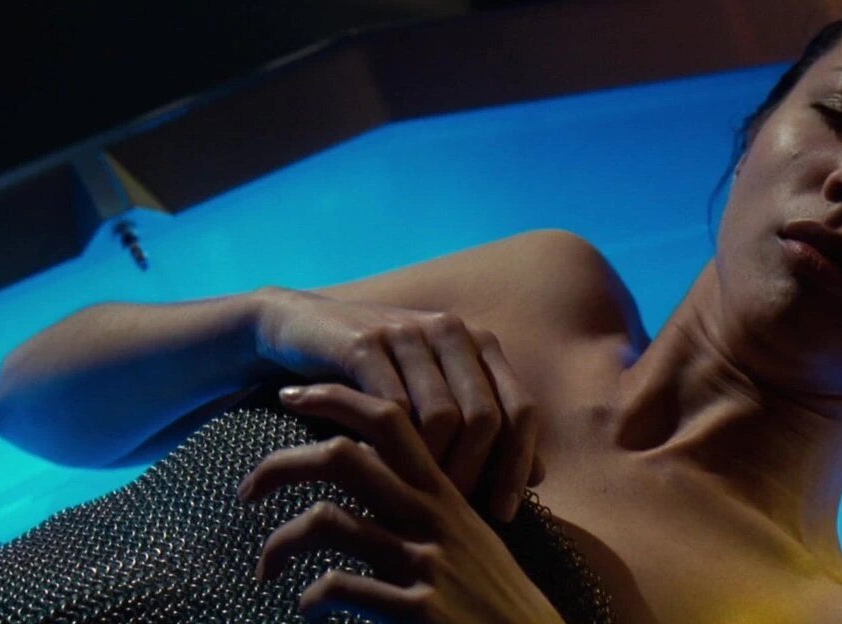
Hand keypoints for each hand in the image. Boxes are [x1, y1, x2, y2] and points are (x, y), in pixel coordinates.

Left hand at [238, 384, 565, 623]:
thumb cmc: (492, 595)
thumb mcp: (467, 537)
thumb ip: (427, 502)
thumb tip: (372, 469)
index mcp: (444, 492)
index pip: (389, 420)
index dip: (336, 398)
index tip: (292, 395)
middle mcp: (433, 517)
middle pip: (344, 458)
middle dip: (282, 465)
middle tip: (246, 489)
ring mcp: (424, 562)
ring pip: (327, 522)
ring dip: (281, 543)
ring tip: (267, 568)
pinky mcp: (416, 610)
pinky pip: (339, 588)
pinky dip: (312, 598)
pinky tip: (310, 609)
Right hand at [254, 287, 540, 520]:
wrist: (301, 327)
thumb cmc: (377, 373)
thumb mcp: (434, 394)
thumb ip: (485, 427)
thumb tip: (540, 473)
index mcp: (479, 345)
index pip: (521, 409)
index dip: (519, 463)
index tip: (505, 512)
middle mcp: (452, 333)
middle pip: (484, 418)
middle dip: (473, 475)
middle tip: (453, 515)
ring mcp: (409, 334)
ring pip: (440, 417)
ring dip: (429, 470)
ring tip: (414, 503)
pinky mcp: (364, 344)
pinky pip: (389, 407)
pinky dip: (386, 449)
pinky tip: (377, 476)